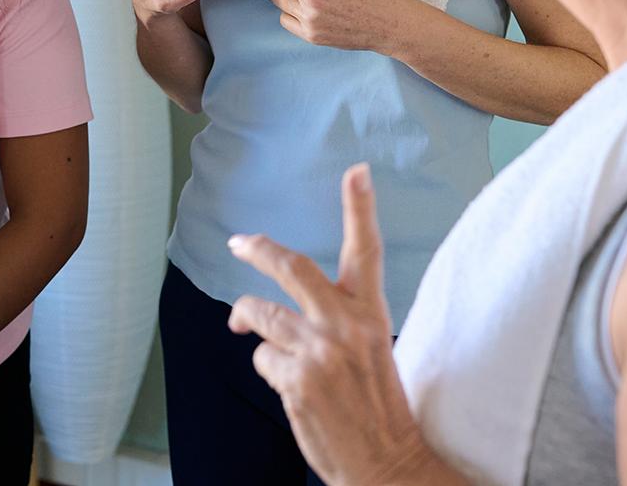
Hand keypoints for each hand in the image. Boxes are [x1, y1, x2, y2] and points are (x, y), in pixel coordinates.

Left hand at [228, 165, 442, 485]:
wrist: (387, 465)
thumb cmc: (377, 407)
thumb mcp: (373, 350)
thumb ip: (337, 320)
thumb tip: (280, 306)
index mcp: (372, 315)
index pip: (367, 251)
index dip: (360, 208)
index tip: (357, 171)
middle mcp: (345, 326)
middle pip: (292, 267)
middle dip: (258, 249)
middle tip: (239, 242)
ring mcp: (318, 351)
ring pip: (260, 313)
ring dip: (248, 320)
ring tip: (247, 328)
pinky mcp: (295, 379)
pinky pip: (261, 358)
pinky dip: (268, 369)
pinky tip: (291, 387)